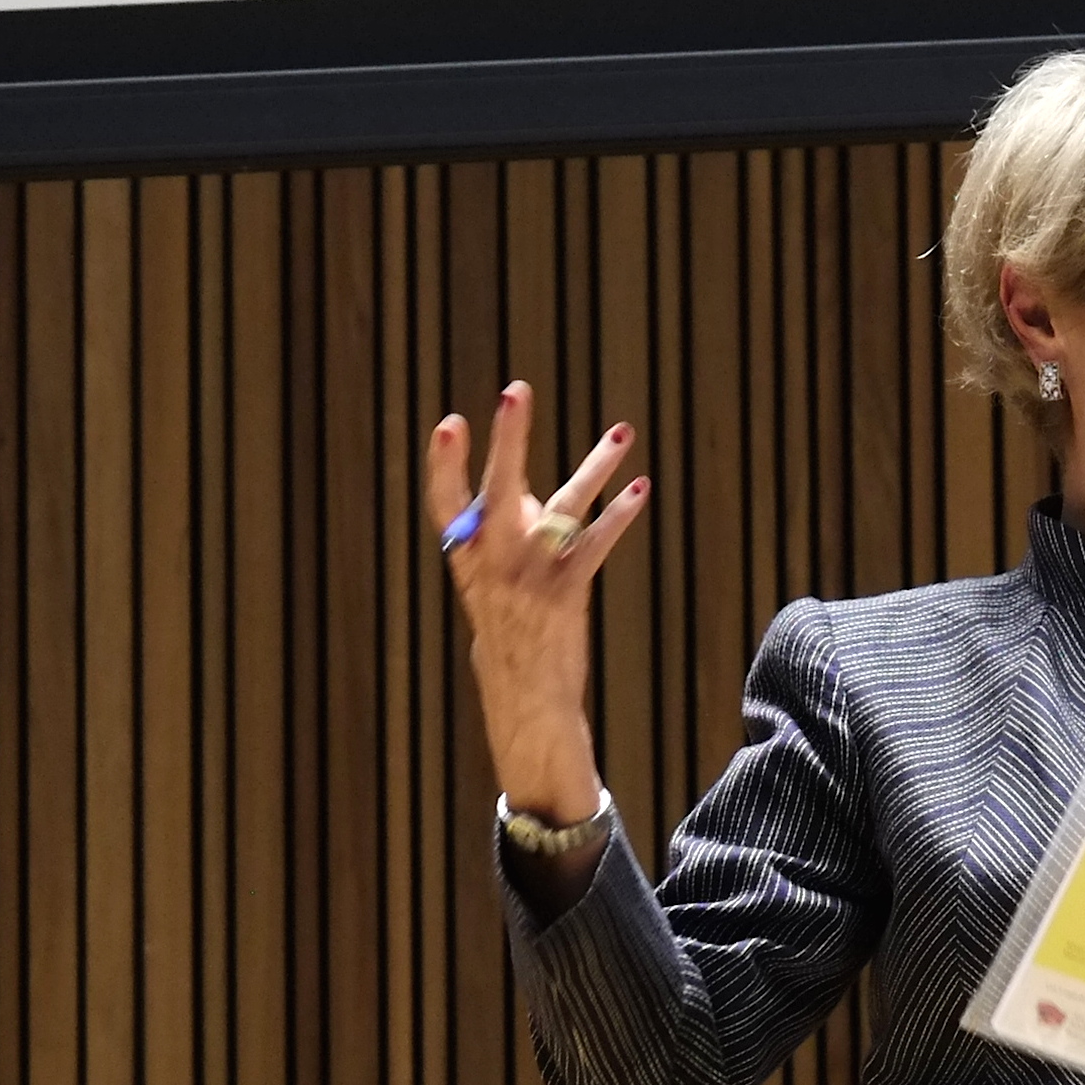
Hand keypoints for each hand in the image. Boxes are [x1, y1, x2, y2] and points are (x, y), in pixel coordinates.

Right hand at [424, 382, 650, 827]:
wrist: (523, 693)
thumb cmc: (506, 629)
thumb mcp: (490, 579)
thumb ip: (508, 532)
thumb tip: (534, 495)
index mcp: (464, 556)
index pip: (445, 501)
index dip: (445, 462)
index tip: (451, 422)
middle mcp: (494, 560)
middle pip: (500, 487)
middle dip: (509, 438)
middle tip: (516, 391)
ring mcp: (532, 574)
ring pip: (565, 505)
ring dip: (596, 466)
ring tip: (622, 430)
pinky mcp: (567, 590)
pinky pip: (597, 542)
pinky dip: (620, 514)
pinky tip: (640, 486)